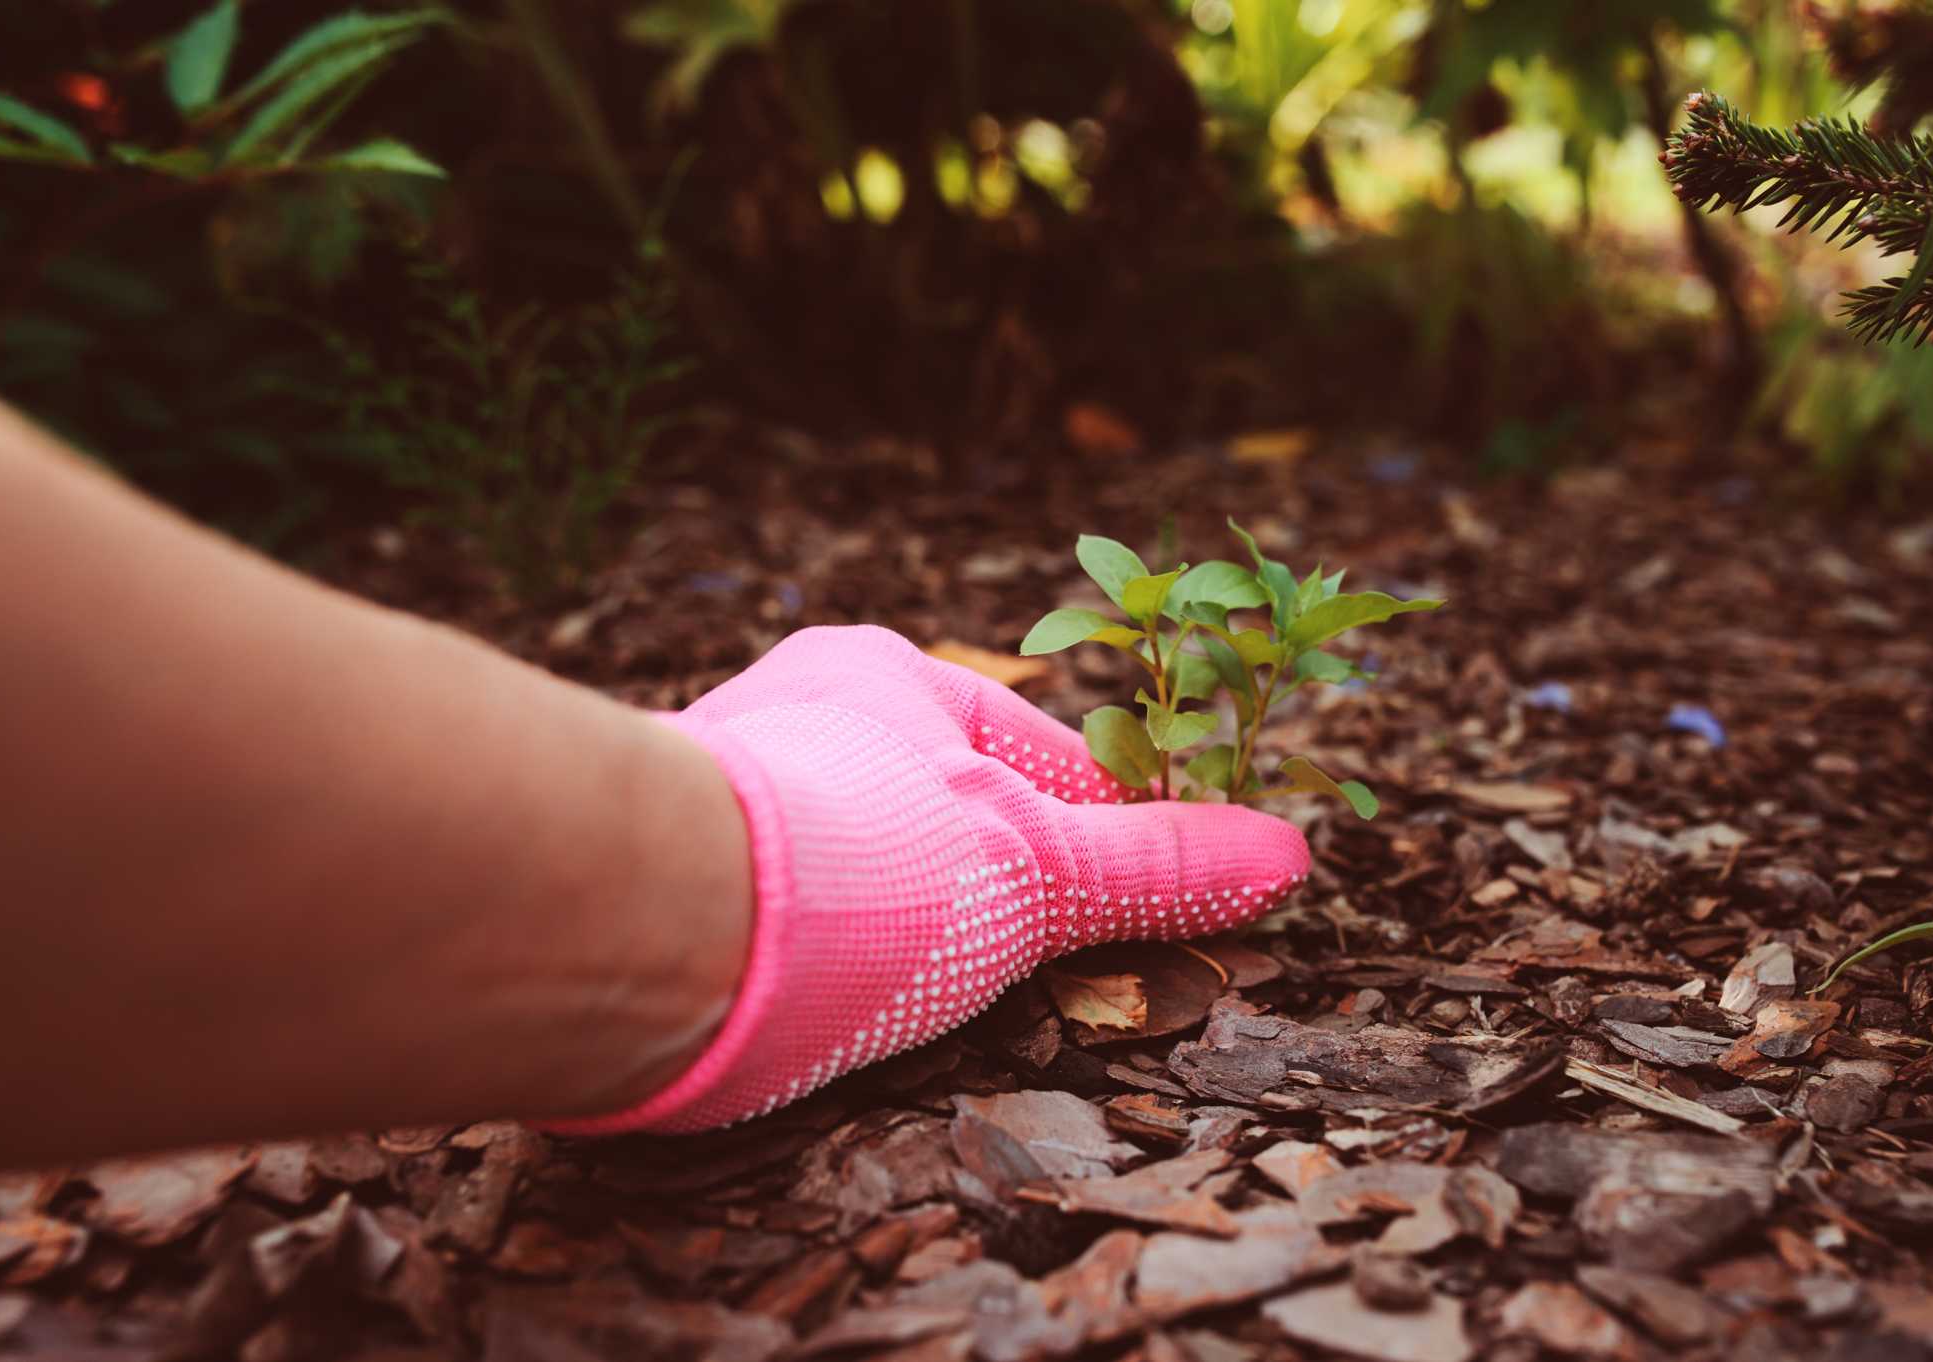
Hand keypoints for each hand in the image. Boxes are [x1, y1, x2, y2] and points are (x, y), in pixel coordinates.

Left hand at [549, 625, 1309, 1134]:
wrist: (643, 927)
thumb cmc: (863, 862)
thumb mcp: (1041, 870)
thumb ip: (1159, 869)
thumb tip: (1289, 856)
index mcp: (888, 675)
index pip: (1033, 752)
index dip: (1101, 829)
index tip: (1141, 901)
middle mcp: (795, 715)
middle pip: (936, 806)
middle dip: (992, 879)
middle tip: (1031, 959)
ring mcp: (721, 794)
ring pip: (851, 857)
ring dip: (899, 920)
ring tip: (924, 990)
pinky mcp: (661, 881)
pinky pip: (773, 910)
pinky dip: (817, 956)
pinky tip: (827, 1005)